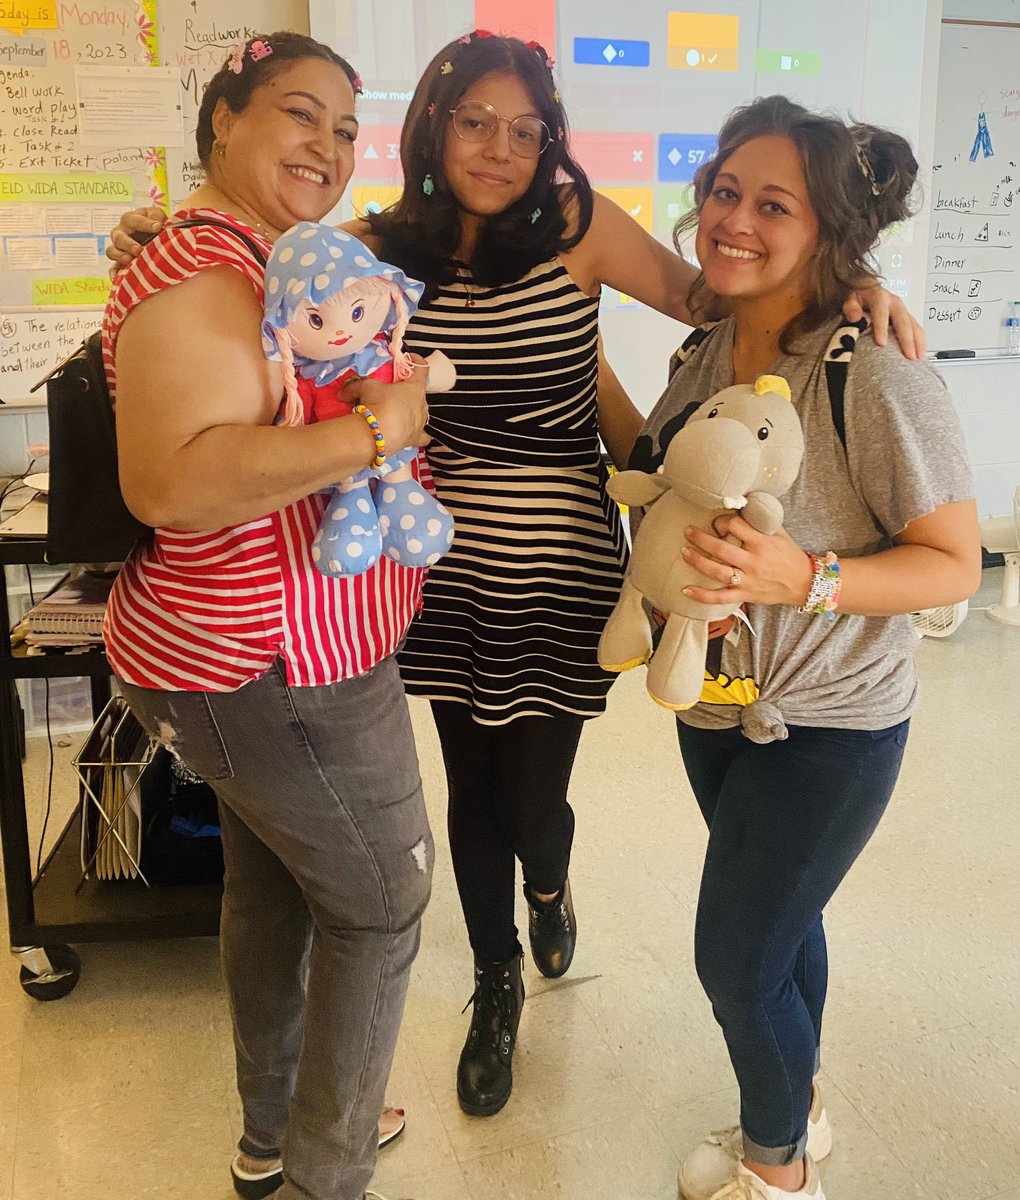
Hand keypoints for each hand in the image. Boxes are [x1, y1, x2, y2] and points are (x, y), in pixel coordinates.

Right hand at [105, 207, 167, 273]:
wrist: (156, 236)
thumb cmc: (155, 223)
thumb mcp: (157, 216)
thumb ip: (157, 216)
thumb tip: (157, 224)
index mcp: (130, 220)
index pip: (134, 220)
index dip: (145, 224)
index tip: (157, 227)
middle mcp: (121, 233)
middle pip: (118, 237)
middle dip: (128, 244)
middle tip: (139, 250)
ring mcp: (119, 248)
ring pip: (111, 251)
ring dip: (120, 256)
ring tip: (130, 260)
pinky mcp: (120, 262)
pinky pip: (113, 268)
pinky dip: (114, 273)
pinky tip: (116, 278)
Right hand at [344, 362, 429, 454]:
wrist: (378, 434)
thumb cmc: (378, 405)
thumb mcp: (365, 387)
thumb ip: (355, 386)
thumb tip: (343, 392)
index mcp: (414, 387)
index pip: (422, 369)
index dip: (417, 361)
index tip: (409, 358)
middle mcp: (422, 404)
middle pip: (418, 392)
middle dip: (408, 389)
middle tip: (394, 390)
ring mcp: (420, 422)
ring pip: (420, 412)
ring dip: (411, 410)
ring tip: (398, 411)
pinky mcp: (415, 438)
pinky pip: (422, 437)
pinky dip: (419, 435)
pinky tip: (413, 434)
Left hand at [680, 514, 812, 607]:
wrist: (804, 583)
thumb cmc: (790, 556)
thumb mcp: (779, 533)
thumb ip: (760, 522)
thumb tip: (741, 505)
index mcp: (761, 542)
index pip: (735, 526)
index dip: (722, 521)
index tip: (718, 523)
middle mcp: (753, 561)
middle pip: (720, 548)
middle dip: (700, 538)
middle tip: (687, 531)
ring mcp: (748, 579)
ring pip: (717, 571)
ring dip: (697, 561)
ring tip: (684, 552)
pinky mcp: (744, 595)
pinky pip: (720, 597)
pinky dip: (702, 595)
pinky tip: (686, 590)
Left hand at [844, 285, 925, 358]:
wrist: (867, 291)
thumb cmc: (859, 298)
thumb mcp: (851, 299)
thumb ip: (851, 308)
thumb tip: (855, 317)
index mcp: (879, 297)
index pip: (881, 313)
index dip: (882, 328)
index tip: (881, 343)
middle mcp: (894, 303)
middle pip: (903, 321)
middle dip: (907, 339)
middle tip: (908, 355)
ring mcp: (903, 310)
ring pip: (914, 326)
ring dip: (918, 342)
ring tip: (918, 358)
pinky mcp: (908, 317)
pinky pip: (917, 329)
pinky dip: (920, 342)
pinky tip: (920, 354)